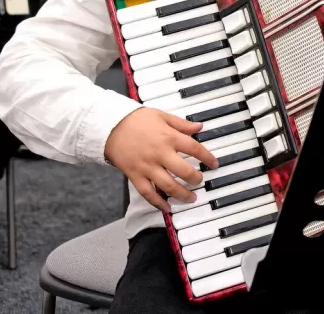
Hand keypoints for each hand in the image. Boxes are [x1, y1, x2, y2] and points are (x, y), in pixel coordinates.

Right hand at [104, 108, 218, 211]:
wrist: (109, 126)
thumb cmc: (136, 119)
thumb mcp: (161, 115)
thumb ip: (181, 123)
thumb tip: (199, 127)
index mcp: (169, 137)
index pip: (194, 149)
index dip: (207, 158)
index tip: (214, 164)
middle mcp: (160, 154)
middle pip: (184, 171)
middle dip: (196, 179)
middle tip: (200, 181)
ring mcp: (147, 167)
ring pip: (168, 185)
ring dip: (182, 194)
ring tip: (191, 198)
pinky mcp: (135, 176)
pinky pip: (148, 193)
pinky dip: (158, 203)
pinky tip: (167, 208)